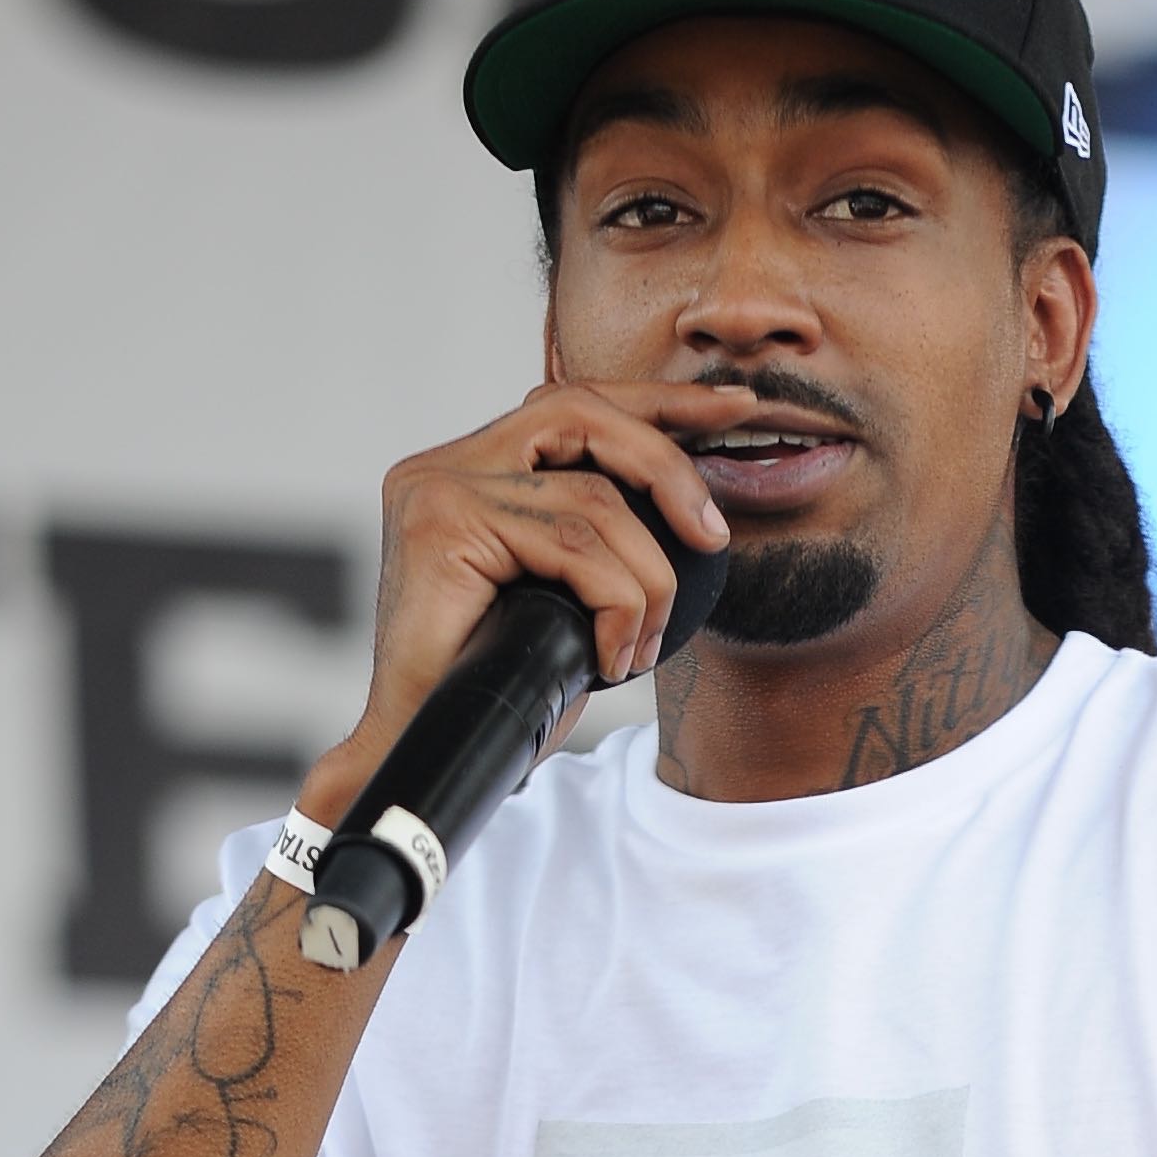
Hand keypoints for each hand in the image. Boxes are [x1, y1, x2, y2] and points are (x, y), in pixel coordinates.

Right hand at [297, 380, 738, 820]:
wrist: (424, 751)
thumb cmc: (496, 689)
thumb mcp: (565, 603)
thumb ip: (600, 544)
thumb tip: (695, 516)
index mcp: (473, 469)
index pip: (573, 406)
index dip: (658, 404)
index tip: (731, 410)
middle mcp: (446, 464)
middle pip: (584, 416)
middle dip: (668, 466)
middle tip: (713, 535)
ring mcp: (439, 486)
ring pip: (593, 499)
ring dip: (645, 579)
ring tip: (642, 643)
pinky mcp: (442, 523)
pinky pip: (574, 545)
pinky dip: (616, 603)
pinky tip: (613, 654)